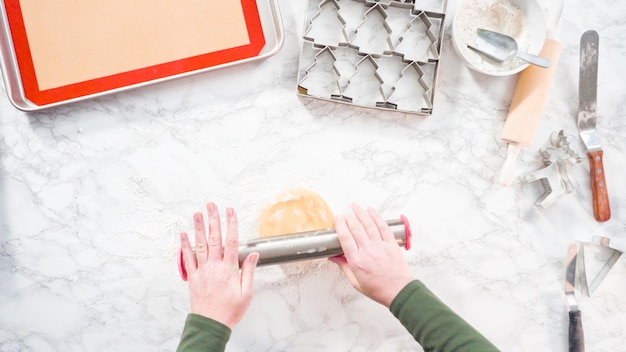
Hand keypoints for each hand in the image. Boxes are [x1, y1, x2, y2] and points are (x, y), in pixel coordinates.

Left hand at [179, 202, 258, 327]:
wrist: (211, 324)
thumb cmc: (230, 311)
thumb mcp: (247, 293)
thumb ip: (248, 272)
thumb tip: (254, 255)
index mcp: (229, 269)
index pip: (232, 241)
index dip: (231, 224)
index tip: (231, 211)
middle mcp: (214, 266)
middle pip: (215, 238)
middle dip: (214, 220)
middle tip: (212, 205)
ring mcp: (202, 270)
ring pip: (200, 245)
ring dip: (199, 228)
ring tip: (198, 213)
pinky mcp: (192, 277)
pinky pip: (187, 258)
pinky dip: (185, 245)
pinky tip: (184, 234)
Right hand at [330, 204, 413, 306]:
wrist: (399, 291)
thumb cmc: (378, 289)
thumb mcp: (356, 282)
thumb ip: (344, 267)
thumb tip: (333, 257)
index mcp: (357, 261)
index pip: (345, 238)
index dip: (340, 225)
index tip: (337, 219)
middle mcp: (367, 251)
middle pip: (355, 228)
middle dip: (348, 217)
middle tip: (345, 212)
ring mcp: (380, 246)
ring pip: (368, 224)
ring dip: (360, 213)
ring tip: (355, 206)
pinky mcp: (391, 244)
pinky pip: (382, 227)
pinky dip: (376, 217)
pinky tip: (371, 210)